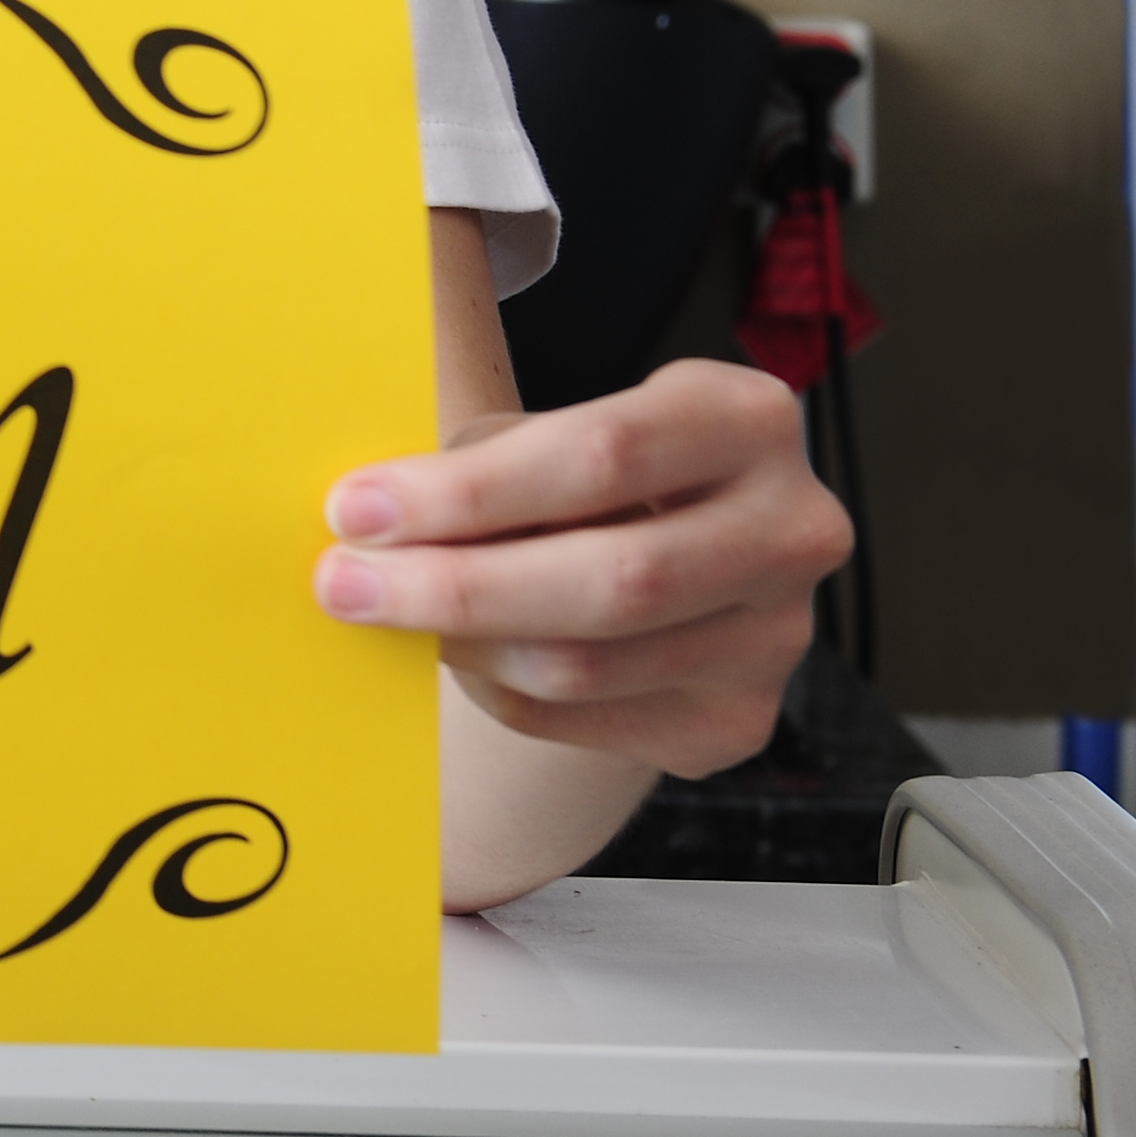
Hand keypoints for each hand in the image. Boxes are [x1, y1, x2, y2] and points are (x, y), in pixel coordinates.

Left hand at [314, 360, 849, 780]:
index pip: (603, 455)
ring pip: (586, 664)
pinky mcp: (738, 720)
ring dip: (461, 643)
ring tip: (386, 609)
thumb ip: (477, 462)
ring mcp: (779, 636)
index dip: (469, 490)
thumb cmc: (572, 481)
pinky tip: (464, 650)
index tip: (355, 507)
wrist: (657, 570)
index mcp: (746, 416)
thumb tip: (363, 515)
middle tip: (341, 582)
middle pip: (610, 578)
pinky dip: (498, 688)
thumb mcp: (543, 436)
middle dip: (454, 585)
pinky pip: (584, 719)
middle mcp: (794, 527)